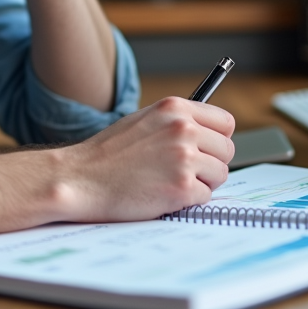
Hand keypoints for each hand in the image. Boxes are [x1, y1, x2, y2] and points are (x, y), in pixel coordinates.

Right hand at [54, 97, 235, 222]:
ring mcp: (184, 158)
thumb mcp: (144, 120)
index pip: (225, 122)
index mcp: (175, 108)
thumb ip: (176, 121)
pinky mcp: (182, 188)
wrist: (80, 178)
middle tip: (184, 171)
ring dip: (201, 183)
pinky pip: (205, 197)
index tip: (208, 149)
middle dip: (210, 163)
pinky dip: (188, 201)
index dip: (217, 139)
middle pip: (227, 150)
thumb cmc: (108, 153)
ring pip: (220, 174)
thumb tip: (208, 133)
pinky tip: (163, 195)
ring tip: (170, 182)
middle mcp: (183, 129)